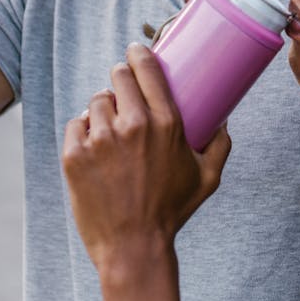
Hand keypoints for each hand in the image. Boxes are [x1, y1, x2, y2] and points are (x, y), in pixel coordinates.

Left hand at [61, 44, 231, 274]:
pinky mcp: (75, 155)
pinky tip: (93, 146)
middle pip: (117, 77)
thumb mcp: (207, 178)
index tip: (135, 52)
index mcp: (166, 124)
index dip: (138, 54)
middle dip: (119, 79)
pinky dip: (82, 131)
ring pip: (96, 101)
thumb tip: (224, 119)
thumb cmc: (171, 212)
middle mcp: (133, 125)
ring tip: (109, 127)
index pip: (146, 69)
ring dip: (102, 109)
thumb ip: (220, 144)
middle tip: (122, 92)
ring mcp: (101, 139)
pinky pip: (75, 124)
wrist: (133, 248)